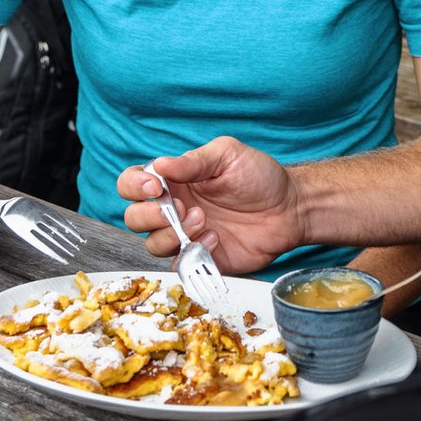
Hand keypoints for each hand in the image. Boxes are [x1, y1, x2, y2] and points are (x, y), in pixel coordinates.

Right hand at [117, 136, 300, 273]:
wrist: (289, 209)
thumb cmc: (259, 177)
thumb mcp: (227, 156)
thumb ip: (193, 162)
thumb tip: (159, 165)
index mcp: (174, 181)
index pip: (132, 183)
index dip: (134, 186)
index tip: (155, 187)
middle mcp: (173, 209)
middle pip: (134, 217)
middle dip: (150, 215)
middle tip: (182, 207)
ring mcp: (186, 235)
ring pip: (152, 244)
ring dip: (173, 234)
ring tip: (204, 220)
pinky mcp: (201, 258)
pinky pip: (180, 264)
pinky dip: (192, 253)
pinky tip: (216, 239)